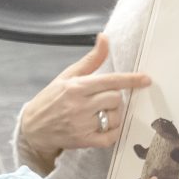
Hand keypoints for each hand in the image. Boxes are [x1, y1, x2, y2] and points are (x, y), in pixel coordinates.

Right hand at [20, 34, 150, 160]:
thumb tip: (104, 38)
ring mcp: (81, 124)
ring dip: (115, 115)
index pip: (110, 81)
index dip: (131, 80)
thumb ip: (90, 60)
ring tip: (103, 114)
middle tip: (106, 101)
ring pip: (115, 117)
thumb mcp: (67, 76)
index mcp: (76, 87)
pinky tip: (107, 127)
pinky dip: (113, 132)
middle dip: (116, 99)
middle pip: (115, 99)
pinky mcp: (83, 141)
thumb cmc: (51, 99)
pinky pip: (110, 137)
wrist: (32, 128)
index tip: (146, 79)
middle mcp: (79, 105)